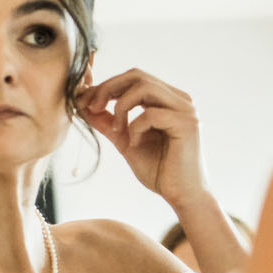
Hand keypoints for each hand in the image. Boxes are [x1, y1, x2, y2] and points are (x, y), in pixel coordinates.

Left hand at [77, 68, 207, 209]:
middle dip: (108, 88)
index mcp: (168, 100)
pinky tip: (135, 144)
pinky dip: (135, 127)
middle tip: (92, 107)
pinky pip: (151, 114)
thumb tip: (85, 105)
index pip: (134, 78)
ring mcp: (186, 110)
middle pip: (137, 75)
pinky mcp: (187, 124)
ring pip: (144, 87)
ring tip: (116, 131)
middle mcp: (179, 99)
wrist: (182, 196)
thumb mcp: (126, 142)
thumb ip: (109, 123)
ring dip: (121, 106)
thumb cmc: (160, 171)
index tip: (86, 101)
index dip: (107, 85)